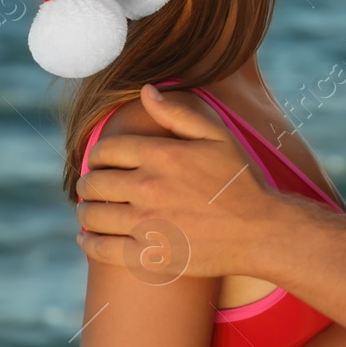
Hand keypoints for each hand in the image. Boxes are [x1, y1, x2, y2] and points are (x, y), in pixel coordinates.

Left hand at [75, 85, 294, 278]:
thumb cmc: (240, 182)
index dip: (96, 155)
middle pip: (93, 182)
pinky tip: (88, 237)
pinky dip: (88, 242)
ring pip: (92, 215)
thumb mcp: (217, 138)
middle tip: (91, 187)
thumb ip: (178, 113)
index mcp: (161, 155)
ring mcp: (145, 223)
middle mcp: (147, 187)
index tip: (98, 162)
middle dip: (88, 182)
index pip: (105, 150)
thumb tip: (146, 90)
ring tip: (90, 211)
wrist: (260, 233)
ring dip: (85, 211)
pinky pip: (101, 248)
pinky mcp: (148, 256)